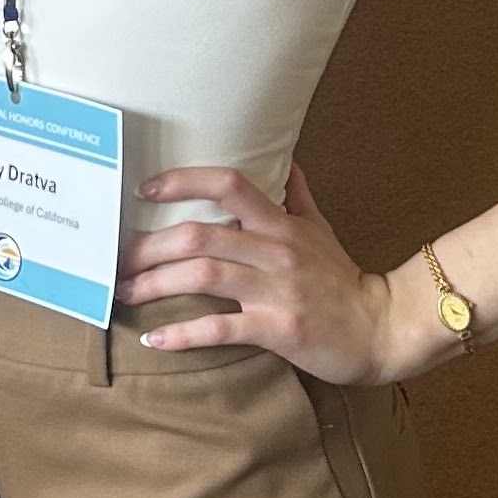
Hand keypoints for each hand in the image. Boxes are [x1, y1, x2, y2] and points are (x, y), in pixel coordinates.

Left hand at [115, 163, 409, 384]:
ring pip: (202, 276)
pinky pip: (220, 329)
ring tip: (124, 294)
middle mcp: (275, 250)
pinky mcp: (278, 328)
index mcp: (281, 223)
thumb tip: (285, 159)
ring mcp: (276, 290)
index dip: (183, 181)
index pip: (229, 184)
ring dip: (154, 285)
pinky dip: (182, 334)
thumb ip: (297, 195)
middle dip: (148, 247)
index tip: (145, 190)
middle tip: (117, 260)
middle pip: (199, 235)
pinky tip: (154, 339)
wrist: (381, 328)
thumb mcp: (321, 229)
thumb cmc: (342, 279)